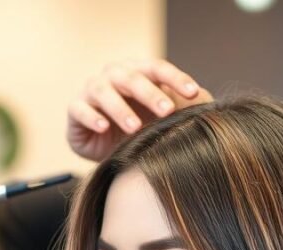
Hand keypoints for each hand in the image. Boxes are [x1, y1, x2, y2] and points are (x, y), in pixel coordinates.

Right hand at [67, 59, 213, 161]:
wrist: (104, 147)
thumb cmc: (138, 127)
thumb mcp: (160, 119)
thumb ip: (181, 108)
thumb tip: (207, 103)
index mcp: (137, 72)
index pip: (158, 69)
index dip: (176, 79)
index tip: (193, 93)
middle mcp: (114, 76)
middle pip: (132, 78)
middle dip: (150, 94)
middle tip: (167, 111)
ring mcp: (92, 90)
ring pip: (104, 92)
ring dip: (120, 108)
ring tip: (134, 127)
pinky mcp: (75, 109)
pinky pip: (80, 109)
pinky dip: (91, 117)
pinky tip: (103, 127)